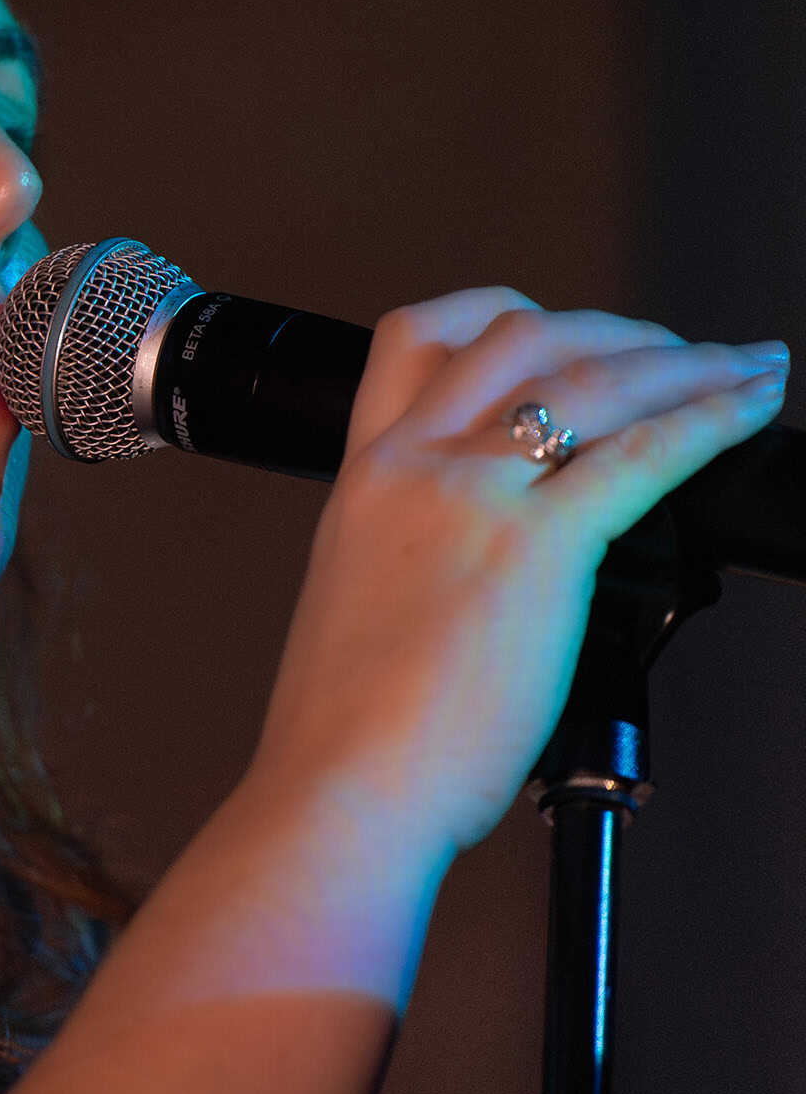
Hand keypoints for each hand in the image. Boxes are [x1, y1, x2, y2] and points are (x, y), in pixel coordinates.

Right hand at [250, 287, 788, 855]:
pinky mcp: (538, 547)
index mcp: (364, 477)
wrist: (342, 782)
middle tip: (671, 349)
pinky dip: (712, 419)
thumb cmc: (347, 726)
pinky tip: (750, 409)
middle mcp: (413, 465)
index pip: (411, 339)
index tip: (549, 324)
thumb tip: (476, 568)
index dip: (491, 311)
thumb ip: (414, 554)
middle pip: (520, 335)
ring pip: (593, 379)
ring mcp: (473, 497)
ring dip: (684, 362)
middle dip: (613, 329)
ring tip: (740, 367)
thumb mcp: (360, 601)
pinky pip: (644, 455)